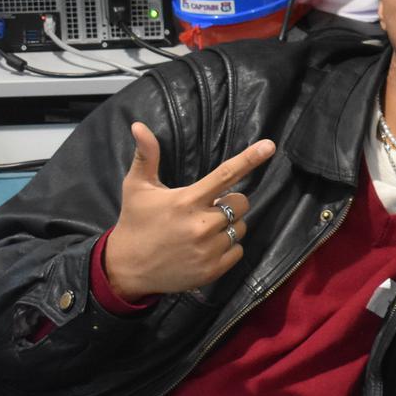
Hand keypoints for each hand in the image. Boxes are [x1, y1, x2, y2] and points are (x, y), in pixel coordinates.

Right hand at [104, 122, 275, 300]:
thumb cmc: (134, 222)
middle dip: (230, 202)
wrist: (126, 268)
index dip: (249, 159)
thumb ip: (146, 155)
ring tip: (202, 230)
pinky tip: (205, 248)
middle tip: (208, 208)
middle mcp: (201, 225)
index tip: (269, 146)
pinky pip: (238, 250)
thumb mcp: (136, 187)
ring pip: (241, 227)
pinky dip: (228, 247)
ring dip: (228, 226)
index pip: (224, 175)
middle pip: (241, 203)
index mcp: (186, 201)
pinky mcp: (213, 269)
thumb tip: (139, 125)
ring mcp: (208, 249)